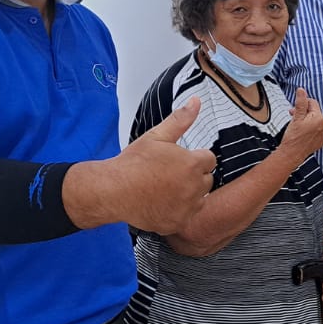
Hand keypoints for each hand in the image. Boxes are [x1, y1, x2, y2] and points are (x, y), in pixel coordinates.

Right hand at [65, 97, 214, 235]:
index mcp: (191, 163)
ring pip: (200, 199)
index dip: (193, 159)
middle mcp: (194, 187)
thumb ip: (180, 120)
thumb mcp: (156, 136)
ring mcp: (187, 207)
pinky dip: (179, 212)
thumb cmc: (133, 163)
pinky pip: (187, 216)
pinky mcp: (178, 222)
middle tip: (169, 175)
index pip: (209, 160)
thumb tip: (197, 101)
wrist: (113, 191)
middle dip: (193, 176)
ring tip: (165, 190)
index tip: (177, 162)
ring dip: (189, 195)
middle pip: (206, 180)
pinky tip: (162, 204)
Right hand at [280, 87, 322, 162]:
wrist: (291, 154)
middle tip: (293, 117)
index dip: (302, 104)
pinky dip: (309, 129)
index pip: (312, 103)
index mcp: (319, 118)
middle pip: (314, 112)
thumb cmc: (293, 137)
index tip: (294, 110)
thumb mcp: (296, 117)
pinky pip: (316, 130)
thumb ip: (300, 102)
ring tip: (296, 126)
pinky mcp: (320, 141)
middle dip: (304, 112)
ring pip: (315, 121)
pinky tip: (301, 134)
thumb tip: (302, 90)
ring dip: (306, 121)